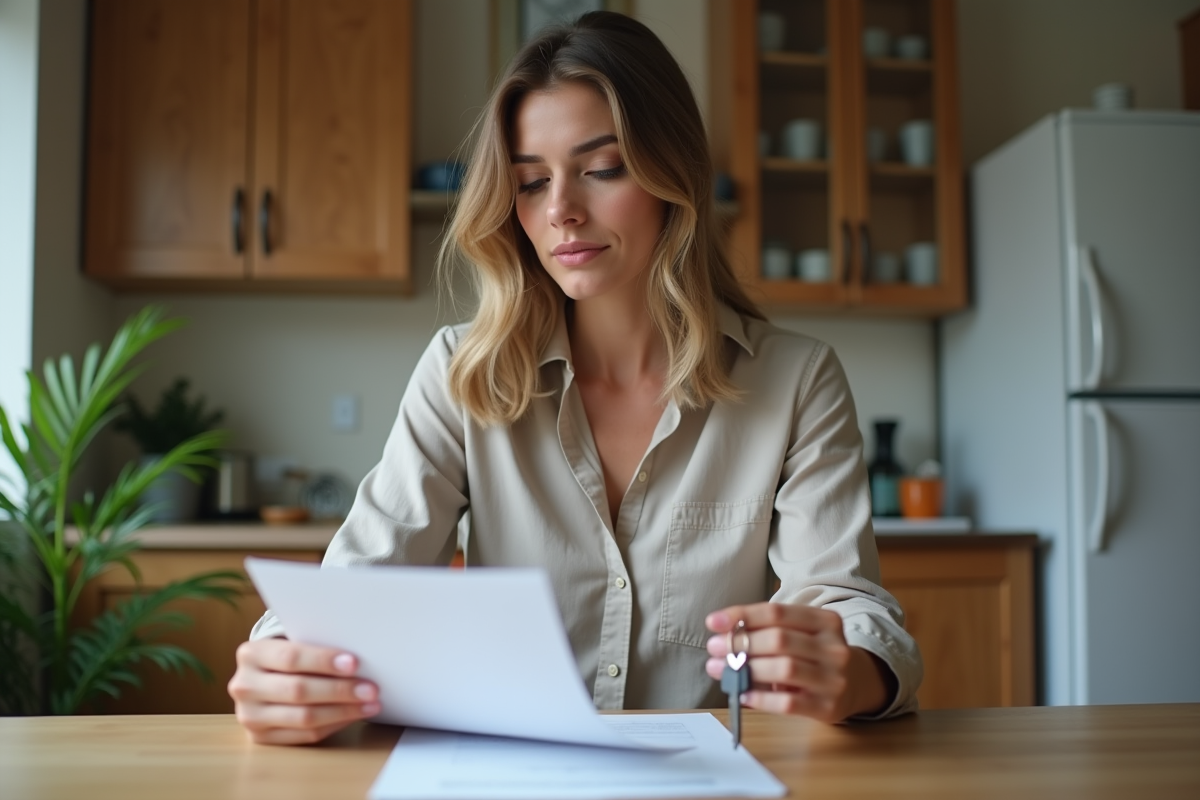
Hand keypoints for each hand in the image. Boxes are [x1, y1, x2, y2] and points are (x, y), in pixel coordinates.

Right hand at [227, 638, 380, 744]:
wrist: (261, 679)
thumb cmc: (287, 657)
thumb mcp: (292, 643)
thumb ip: (315, 647)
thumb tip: (358, 660)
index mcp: (251, 654)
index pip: (291, 658)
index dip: (324, 661)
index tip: (354, 663)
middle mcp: (244, 686)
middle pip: (298, 690)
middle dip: (340, 690)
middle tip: (371, 688)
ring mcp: (249, 715)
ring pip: (303, 717)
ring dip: (342, 711)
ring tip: (369, 704)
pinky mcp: (261, 738)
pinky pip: (304, 735)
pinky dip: (334, 725)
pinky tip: (353, 715)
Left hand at [705, 603, 892, 722]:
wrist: (859, 683)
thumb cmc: (817, 654)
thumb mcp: (803, 633)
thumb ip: (770, 630)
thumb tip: (723, 635)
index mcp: (825, 621)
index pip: (777, 612)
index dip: (742, 616)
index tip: (713, 622)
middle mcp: (833, 647)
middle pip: (779, 639)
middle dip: (740, 643)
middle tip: (713, 648)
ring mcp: (834, 678)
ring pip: (784, 669)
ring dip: (746, 669)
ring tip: (720, 669)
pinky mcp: (829, 707)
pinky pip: (788, 703)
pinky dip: (760, 698)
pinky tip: (741, 693)